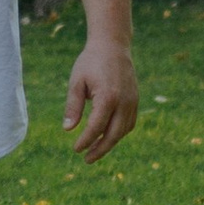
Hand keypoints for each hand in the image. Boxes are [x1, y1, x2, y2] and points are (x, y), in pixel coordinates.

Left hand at [63, 37, 138, 164]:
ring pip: (123, 131)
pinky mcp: (136, 100)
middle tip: (86, 159)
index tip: (76, 149)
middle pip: (113, 135)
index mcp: (108, 97)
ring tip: (95, 150)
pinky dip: (120, 133)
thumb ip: (73, 106)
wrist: (112, 45)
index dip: (86, 141)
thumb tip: (68, 129)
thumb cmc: (90, 62)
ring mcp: (133, 101)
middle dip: (100, 149)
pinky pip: (130, 123)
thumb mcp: (76, 82)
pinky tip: (107, 136)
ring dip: (110, 143)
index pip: (96, 127)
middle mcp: (124, 102)